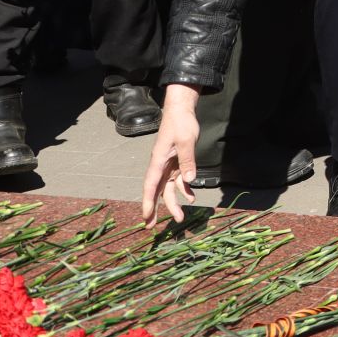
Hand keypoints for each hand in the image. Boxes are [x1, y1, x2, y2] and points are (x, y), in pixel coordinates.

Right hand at [141, 85, 200, 224]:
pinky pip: (178, 179)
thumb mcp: (186, 141)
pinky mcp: (176, 162)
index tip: (146, 217)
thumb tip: (190, 180)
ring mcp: (168, 164)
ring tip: (180, 218)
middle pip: (157, 191)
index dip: (148, 202)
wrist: (182, 110)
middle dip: (155, 209)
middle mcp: (160, 165)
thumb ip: (188, 161)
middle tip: (152, 226)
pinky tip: (191, 197)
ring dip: (173, 202)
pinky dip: (184, 189)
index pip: (151, 185)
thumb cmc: (181, 123)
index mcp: (158, 161)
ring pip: (168, 188)